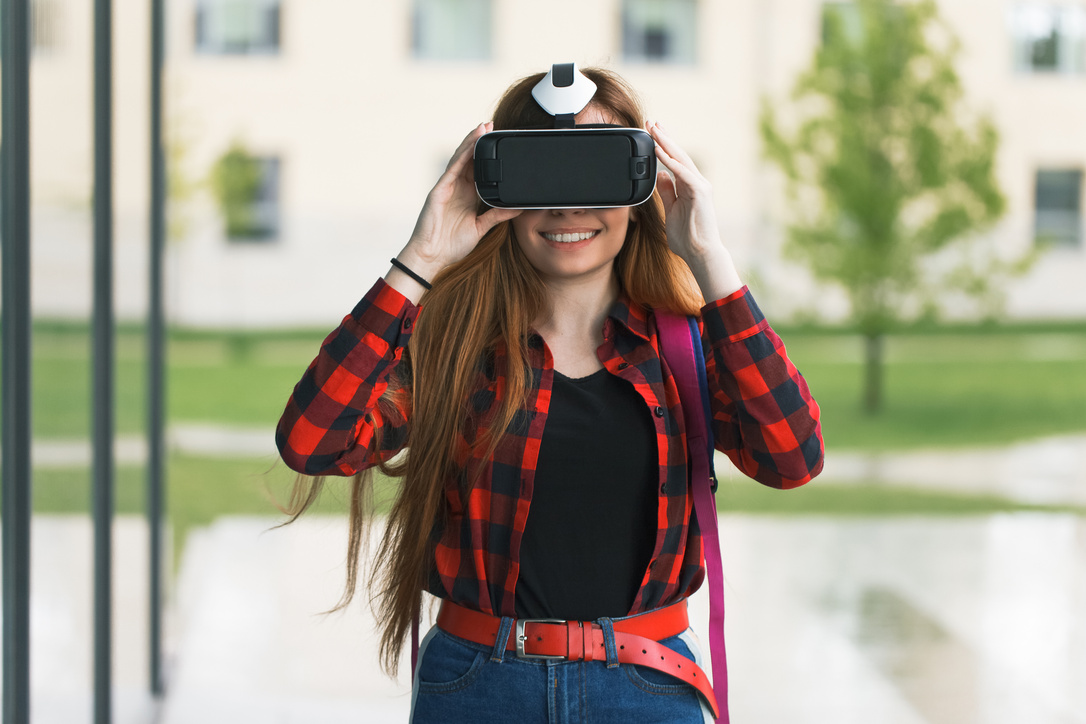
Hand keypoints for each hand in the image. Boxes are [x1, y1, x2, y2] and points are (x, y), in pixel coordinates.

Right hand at [400, 122, 521, 273]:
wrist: (432, 257)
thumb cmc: (451, 245)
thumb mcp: (480, 228)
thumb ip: (497, 216)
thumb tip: (517, 208)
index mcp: (468, 196)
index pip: (480, 170)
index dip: (489, 156)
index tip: (500, 143)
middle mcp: (458, 188)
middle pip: (470, 160)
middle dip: (480, 142)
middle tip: (494, 125)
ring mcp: (448, 187)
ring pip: (461, 159)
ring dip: (472, 142)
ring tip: (483, 127)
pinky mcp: (439, 190)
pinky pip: (452, 169)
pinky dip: (462, 155)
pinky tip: (470, 144)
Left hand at [648, 122, 743, 300]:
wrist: (700, 253)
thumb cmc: (687, 238)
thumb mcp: (671, 211)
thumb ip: (668, 193)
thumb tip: (661, 176)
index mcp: (689, 187)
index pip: (675, 162)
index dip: (664, 146)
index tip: (653, 133)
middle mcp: (697, 183)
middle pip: (678, 155)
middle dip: (664, 137)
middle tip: (651, 122)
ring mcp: (700, 186)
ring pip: (681, 159)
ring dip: (666, 143)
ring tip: (654, 129)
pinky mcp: (700, 192)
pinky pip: (682, 172)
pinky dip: (670, 160)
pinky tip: (659, 150)